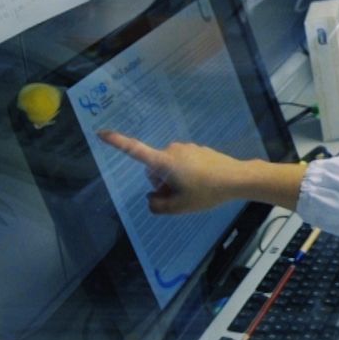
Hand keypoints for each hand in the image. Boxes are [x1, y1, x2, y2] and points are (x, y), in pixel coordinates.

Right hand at [97, 130, 247, 214]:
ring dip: (175, 179)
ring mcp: (186, 148)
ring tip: (194, 191)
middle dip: (161, 182)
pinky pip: (184, 164)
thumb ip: (158, 206)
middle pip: (155, 169)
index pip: (135, 151)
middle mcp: (172, 150)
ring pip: (170, 167)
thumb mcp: (179, 207)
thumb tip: (152, 199)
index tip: (101, 132)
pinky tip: (202, 184)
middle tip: (179, 196)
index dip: (117, 142)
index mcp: (163, 161)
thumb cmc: (206, 192)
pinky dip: (187, 175)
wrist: (237, 178)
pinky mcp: (198, 150)